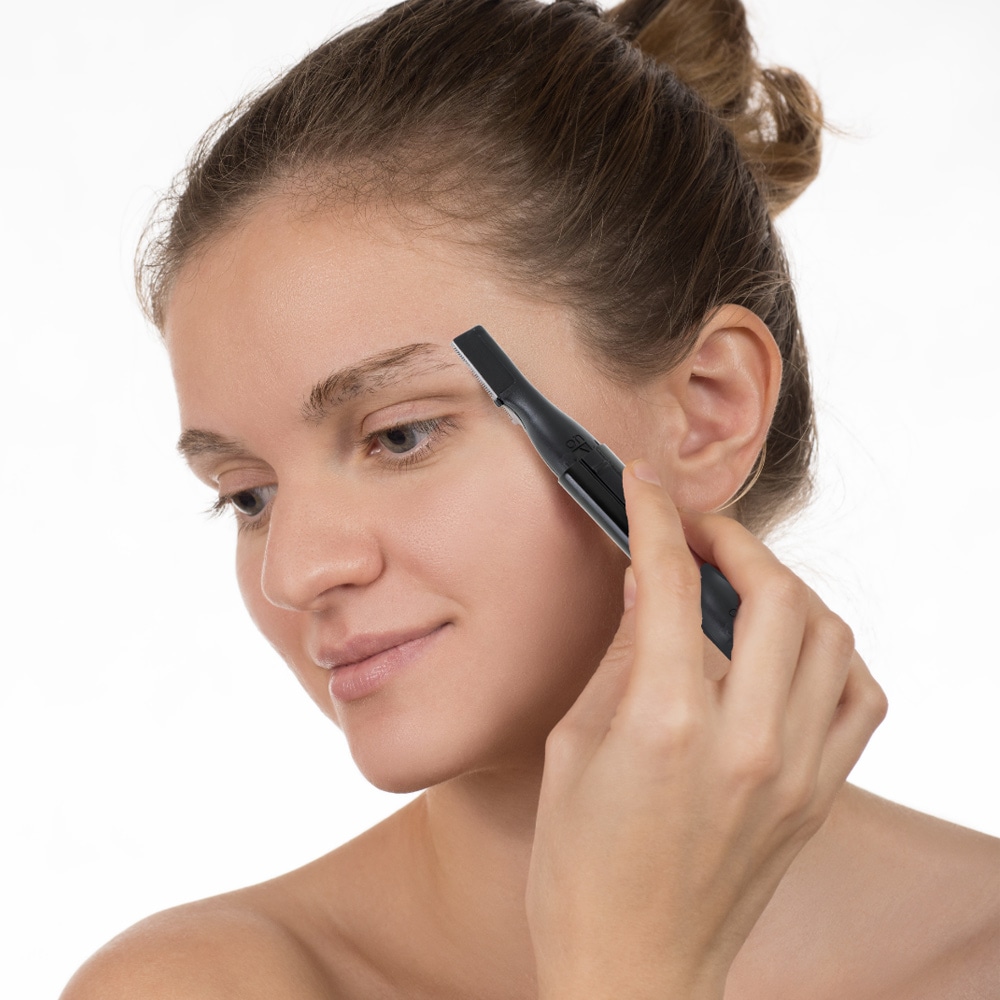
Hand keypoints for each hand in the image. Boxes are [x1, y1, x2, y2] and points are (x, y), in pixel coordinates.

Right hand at [525, 459, 887, 999]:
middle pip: (774, 594)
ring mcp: (796, 771)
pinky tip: (792, 650)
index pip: (669, 582)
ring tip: (744, 585)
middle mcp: (746, 740)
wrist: (634, 970)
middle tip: (696, 533)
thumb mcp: (573, 749)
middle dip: (733, 540)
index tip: (643, 486)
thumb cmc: (581, 872)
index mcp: (665, 724)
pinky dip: (834, 655)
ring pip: (831, 636)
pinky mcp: (819, 797)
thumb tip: (641, 589)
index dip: (654, 518)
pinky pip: (861, 699)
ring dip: (788, 590)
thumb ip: (617, 659)